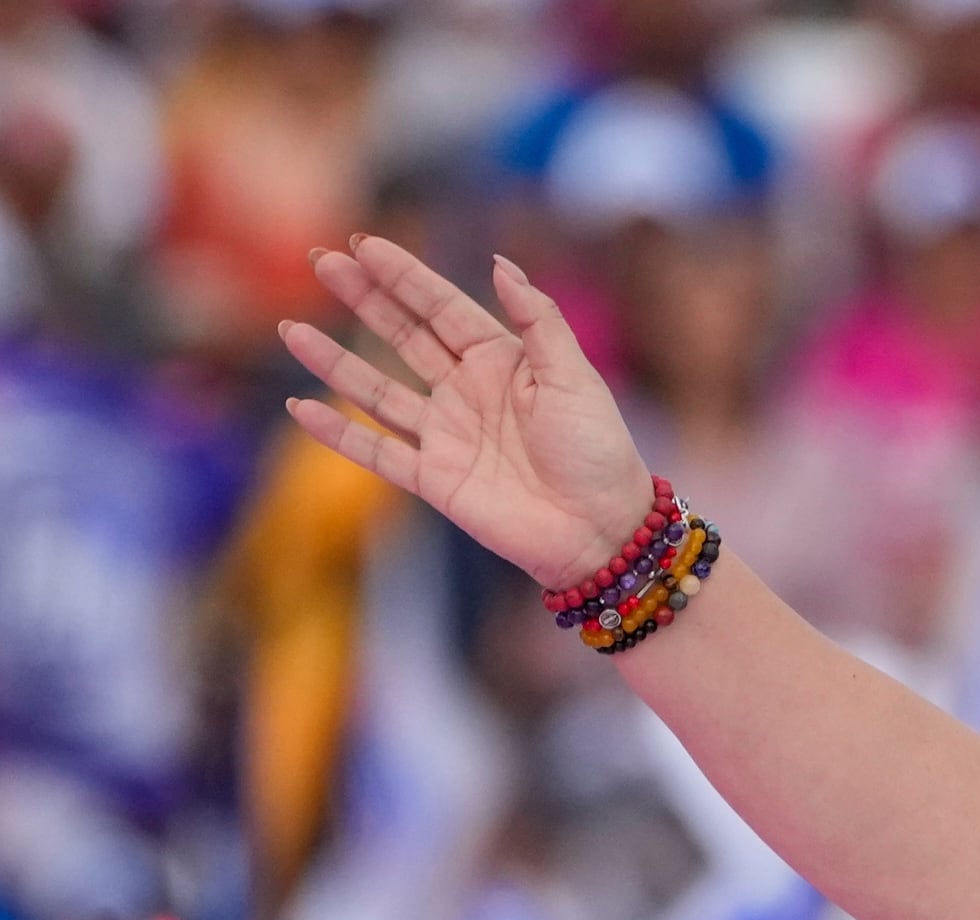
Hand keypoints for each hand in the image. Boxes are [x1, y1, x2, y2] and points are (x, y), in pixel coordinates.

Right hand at [280, 237, 654, 588]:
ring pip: (376, 390)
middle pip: (403, 336)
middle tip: (321, 261)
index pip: (442, 308)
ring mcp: (446, 435)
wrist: (601, 529)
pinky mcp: (434, 479)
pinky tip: (300, 407)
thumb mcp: (573, 375)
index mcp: (502, 361)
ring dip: (334, 361)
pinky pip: (376, 452)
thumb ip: (537, 319)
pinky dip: (337, 433)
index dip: (403, 276)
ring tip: (291, 330)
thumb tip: (499, 263)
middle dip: (362, 298)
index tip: (363, 242)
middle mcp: (467, 391)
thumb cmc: (596, 450)